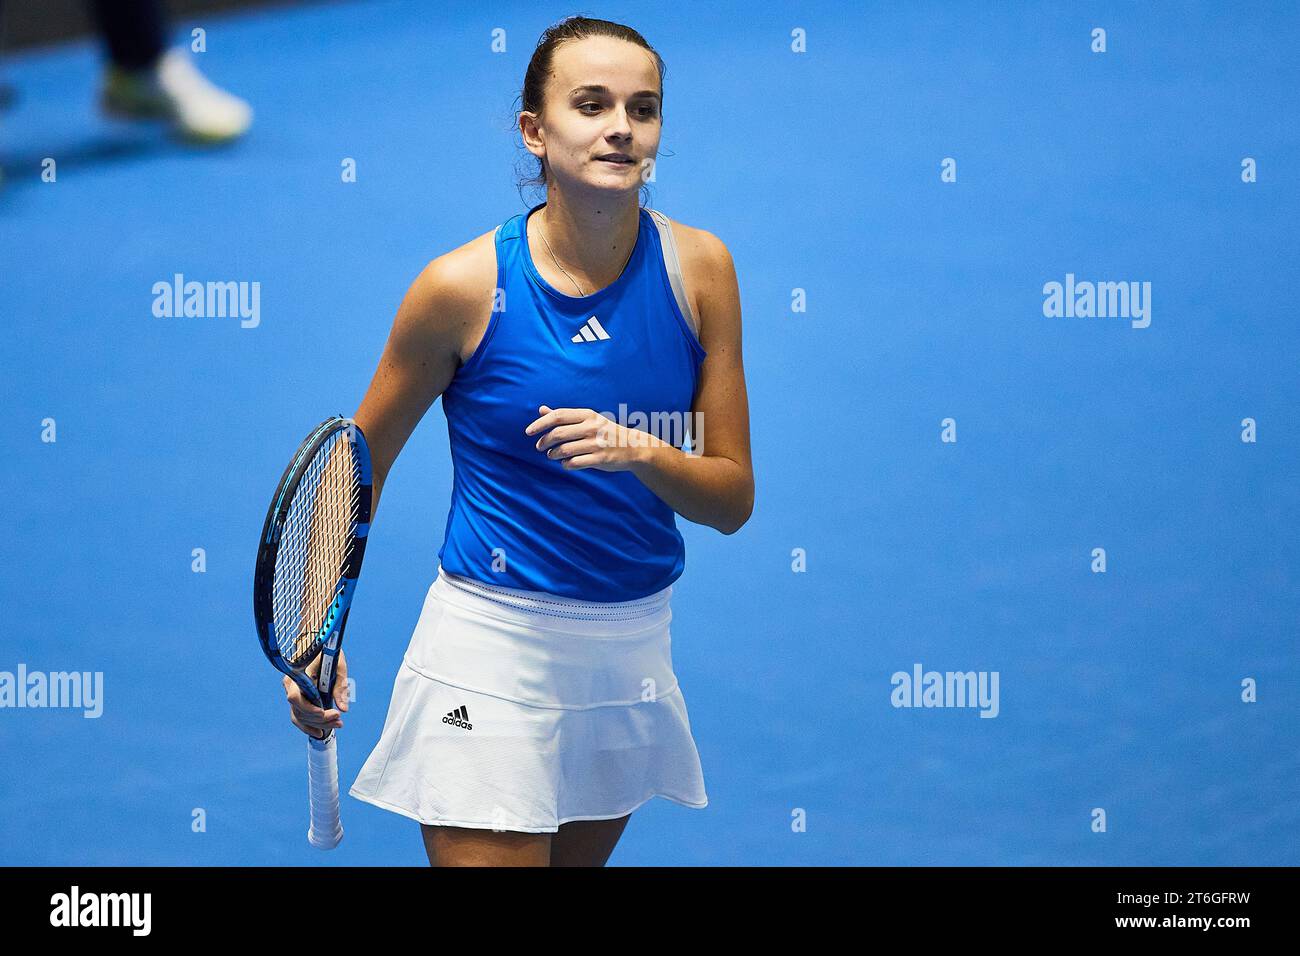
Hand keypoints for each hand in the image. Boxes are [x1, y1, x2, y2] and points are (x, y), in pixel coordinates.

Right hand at [283, 649, 348, 739]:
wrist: (317, 646)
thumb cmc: (327, 652)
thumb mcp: (338, 665)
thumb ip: (340, 686)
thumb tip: (343, 708)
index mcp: (297, 675)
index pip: (295, 697)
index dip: (309, 709)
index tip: (325, 712)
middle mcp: (290, 685)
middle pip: (299, 710)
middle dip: (319, 718)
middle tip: (339, 719)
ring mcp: (293, 693)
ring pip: (300, 716)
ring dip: (318, 723)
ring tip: (338, 724)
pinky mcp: (298, 699)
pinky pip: (299, 717)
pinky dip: (309, 726)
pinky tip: (321, 732)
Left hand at [524, 405, 651, 471]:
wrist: (634, 447)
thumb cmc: (606, 432)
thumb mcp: (589, 420)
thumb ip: (565, 417)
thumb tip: (542, 410)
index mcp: (588, 415)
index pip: (558, 416)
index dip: (540, 423)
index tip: (528, 431)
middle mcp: (592, 427)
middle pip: (558, 434)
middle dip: (544, 442)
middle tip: (539, 446)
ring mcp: (597, 443)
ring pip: (564, 450)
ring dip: (553, 455)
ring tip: (552, 455)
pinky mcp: (600, 459)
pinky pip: (574, 463)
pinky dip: (566, 464)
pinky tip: (566, 463)